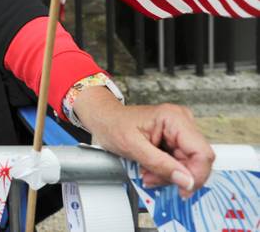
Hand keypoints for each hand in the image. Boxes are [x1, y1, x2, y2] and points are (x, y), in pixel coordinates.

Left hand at [73, 86, 214, 197]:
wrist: (104, 119)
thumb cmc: (113, 125)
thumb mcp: (133, 147)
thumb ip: (161, 165)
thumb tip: (186, 181)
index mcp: (174, 118)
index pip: (202, 152)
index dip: (196, 175)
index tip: (182, 189)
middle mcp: (182, 121)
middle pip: (196, 161)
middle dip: (175, 175)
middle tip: (151, 178)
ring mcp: (181, 130)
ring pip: (188, 165)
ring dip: (168, 174)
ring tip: (146, 172)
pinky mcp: (176, 139)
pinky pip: (180, 162)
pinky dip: (166, 170)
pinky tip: (150, 168)